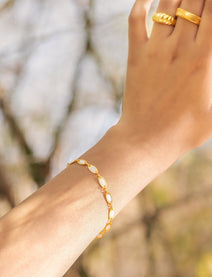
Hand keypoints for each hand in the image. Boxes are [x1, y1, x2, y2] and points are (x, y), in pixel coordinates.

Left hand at [117, 0, 211, 165]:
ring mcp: (155, 50)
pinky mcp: (135, 56)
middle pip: (194, 3)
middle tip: (200, 0)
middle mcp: (180, 48)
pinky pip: (135, 21)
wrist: (146, 140)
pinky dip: (140, 4)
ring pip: (168, 5)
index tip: (211, 4)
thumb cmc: (184, 131)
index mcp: (204, 59)